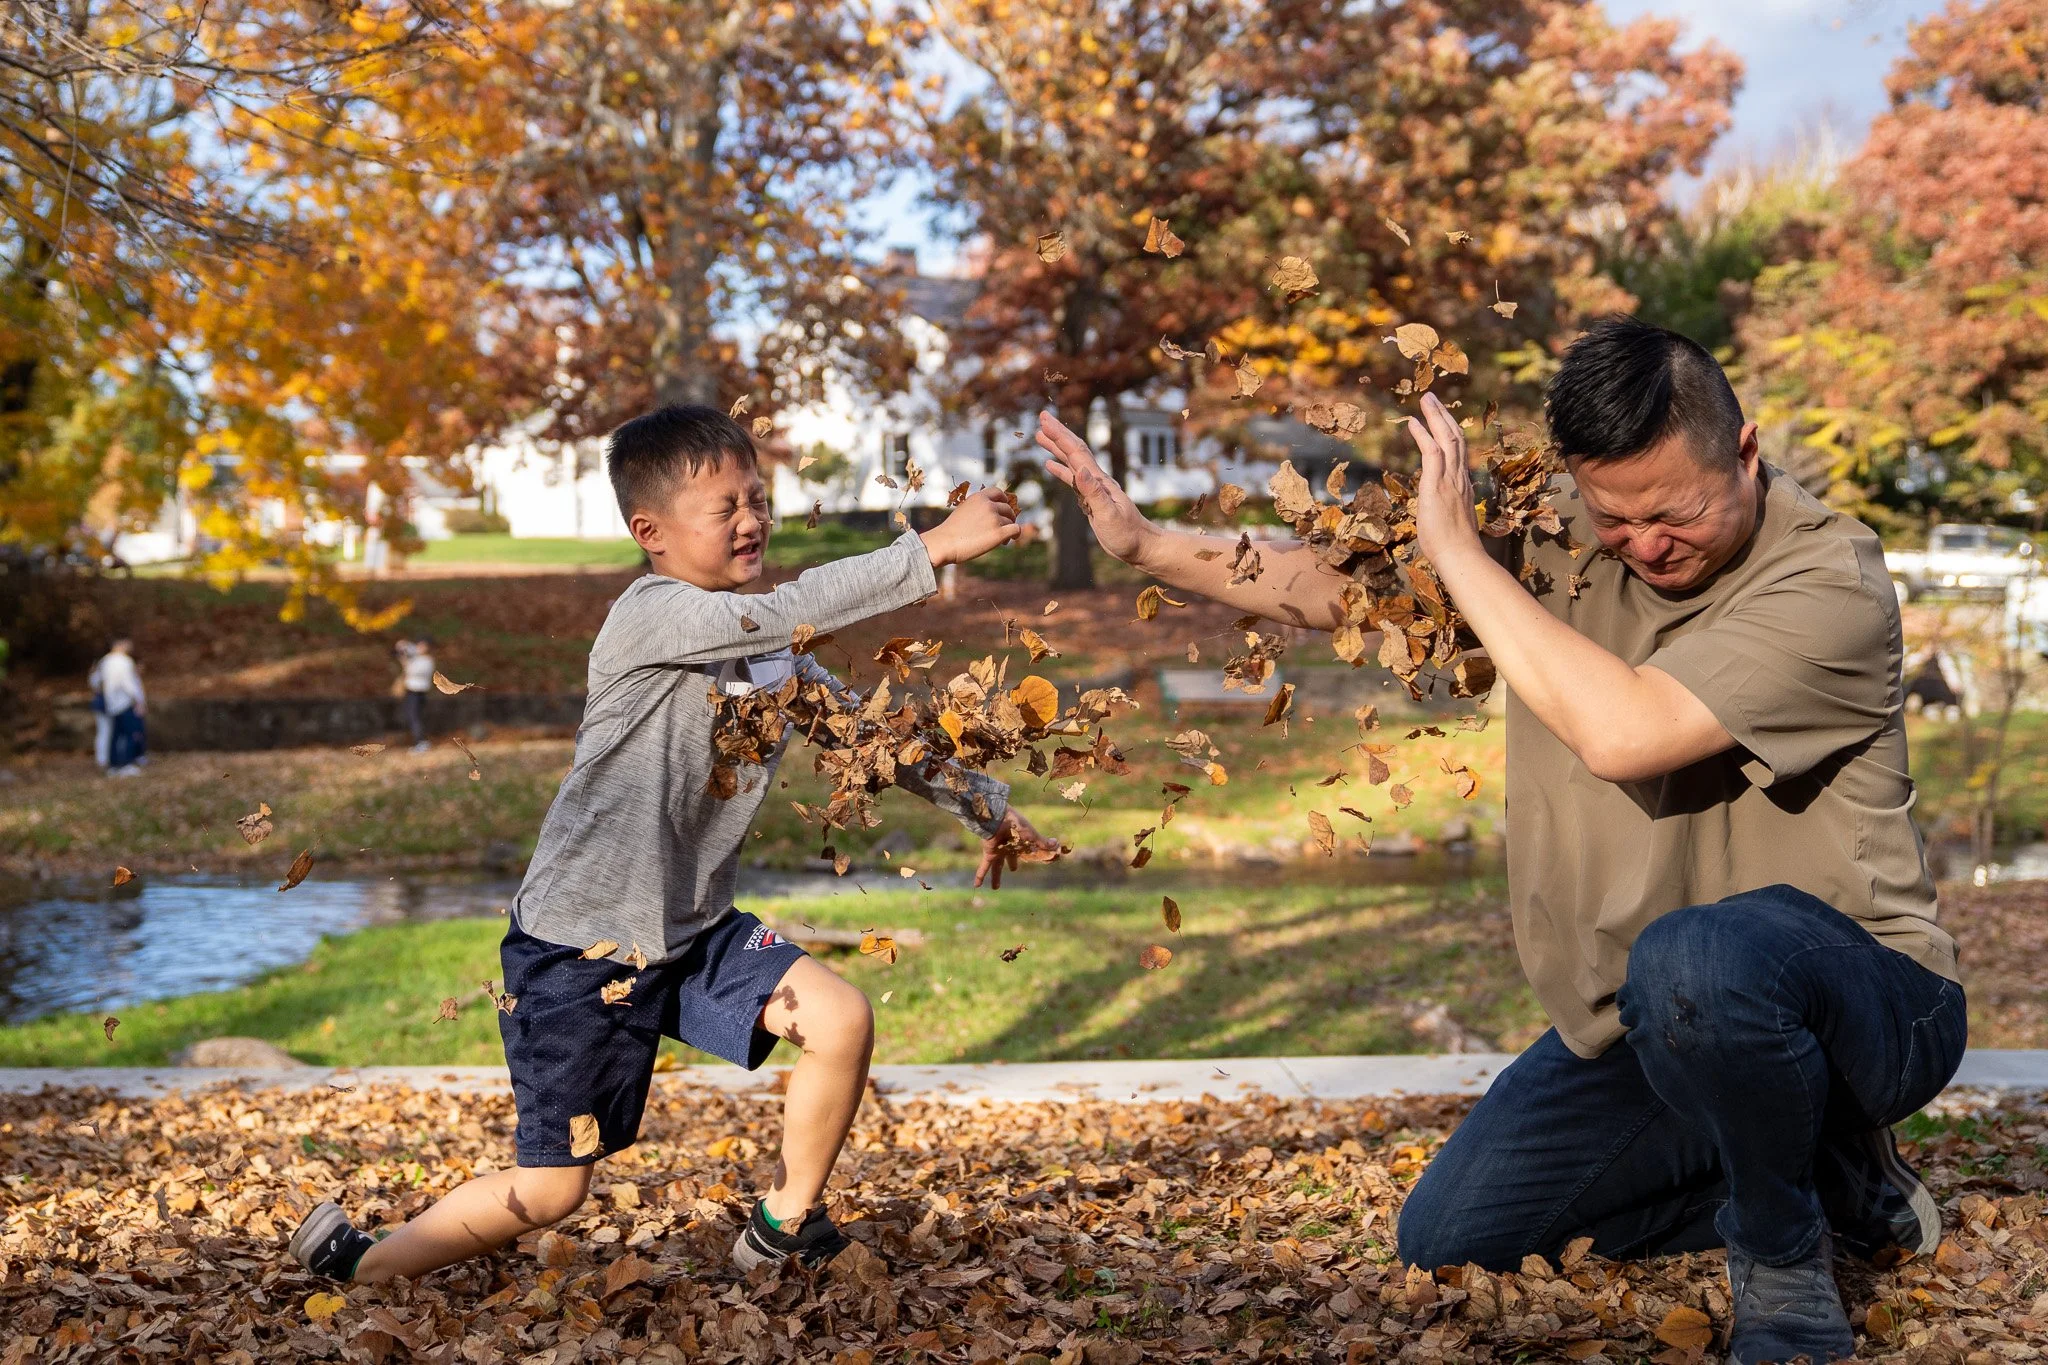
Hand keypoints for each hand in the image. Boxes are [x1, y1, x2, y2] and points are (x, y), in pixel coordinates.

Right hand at [921, 488, 1023, 566]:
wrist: (944, 543)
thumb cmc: (951, 531)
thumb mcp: (964, 510)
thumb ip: (978, 508)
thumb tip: (993, 513)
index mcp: (979, 497)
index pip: (999, 492)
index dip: (1003, 501)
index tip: (1003, 509)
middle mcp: (988, 505)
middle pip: (1007, 509)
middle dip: (1007, 518)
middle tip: (1002, 528)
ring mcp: (994, 518)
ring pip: (1011, 521)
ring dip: (1008, 529)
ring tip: (1000, 539)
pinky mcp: (998, 533)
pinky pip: (1015, 530)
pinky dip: (1015, 534)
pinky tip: (1008, 540)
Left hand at [976, 808, 1060, 888]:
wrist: (999, 817)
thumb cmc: (1017, 824)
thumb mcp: (1032, 835)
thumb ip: (1043, 843)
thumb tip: (1058, 846)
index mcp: (1020, 842)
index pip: (1026, 852)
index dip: (1031, 856)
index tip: (1036, 859)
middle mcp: (1008, 847)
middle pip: (1010, 858)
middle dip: (1012, 863)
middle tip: (1014, 869)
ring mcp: (998, 851)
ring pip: (997, 867)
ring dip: (996, 877)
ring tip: (995, 888)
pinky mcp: (989, 853)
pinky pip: (984, 867)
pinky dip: (980, 876)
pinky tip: (976, 886)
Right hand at [1035, 411, 1153, 564]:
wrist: (1141, 546)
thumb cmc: (1127, 534)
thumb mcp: (1110, 515)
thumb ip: (1094, 494)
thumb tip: (1080, 471)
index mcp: (1098, 481)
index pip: (1076, 453)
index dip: (1060, 436)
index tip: (1044, 421)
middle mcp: (1096, 480)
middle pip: (1074, 450)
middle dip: (1058, 433)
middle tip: (1042, 417)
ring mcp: (1093, 489)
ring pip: (1071, 462)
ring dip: (1056, 447)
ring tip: (1040, 435)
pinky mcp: (1090, 500)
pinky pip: (1071, 479)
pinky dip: (1060, 469)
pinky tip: (1049, 465)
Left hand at [1407, 392, 1484, 571]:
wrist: (1461, 556)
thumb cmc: (1454, 547)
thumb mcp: (1450, 520)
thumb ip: (1447, 508)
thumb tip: (1441, 509)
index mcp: (1462, 485)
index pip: (1459, 452)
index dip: (1451, 432)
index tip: (1443, 419)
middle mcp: (1460, 477)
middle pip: (1455, 438)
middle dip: (1444, 416)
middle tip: (1433, 398)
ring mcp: (1450, 479)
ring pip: (1446, 439)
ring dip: (1435, 416)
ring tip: (1426, 399)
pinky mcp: (1437, 484)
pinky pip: (1432, 452)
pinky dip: (1423, 435)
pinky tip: (1413, 422)